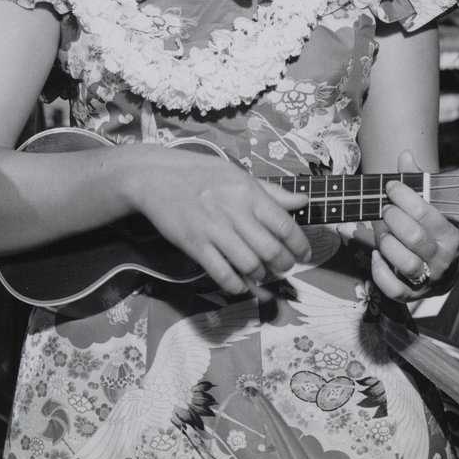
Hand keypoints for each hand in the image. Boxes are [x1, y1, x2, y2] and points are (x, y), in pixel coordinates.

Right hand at [127, 146, 311, 298]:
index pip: (284, 225)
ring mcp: (213, 231)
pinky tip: (241, 283)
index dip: (299, 245)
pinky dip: (237, 285)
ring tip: (262, 273)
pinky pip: (222, 274)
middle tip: (283, 267)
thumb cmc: (199, 173)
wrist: (154, 178)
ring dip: (261, 275)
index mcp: (248, 193)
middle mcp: (233, 212)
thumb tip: (302, 201)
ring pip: (250, 265)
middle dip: (284, 265)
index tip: (304, 254)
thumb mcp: (237, 174)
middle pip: (271, 250)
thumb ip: (271, 191)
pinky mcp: (195, 246)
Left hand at [357, 151, 458, 300]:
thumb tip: (406, 155)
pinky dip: (380, 271)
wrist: (441, 270)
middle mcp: (442, 258)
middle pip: (414, 237)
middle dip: (393, 219)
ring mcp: (428, 278)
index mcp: (449, 234)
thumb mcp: (428, 207)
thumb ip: (416, 182)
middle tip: (385, 210)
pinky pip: (393, 288)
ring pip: (405, 263)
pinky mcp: (412, 294)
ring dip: (387, 243)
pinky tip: (377, 256)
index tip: (390, 187)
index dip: (403, 197)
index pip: (426, 213)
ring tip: (383, 233)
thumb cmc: (430, 233)